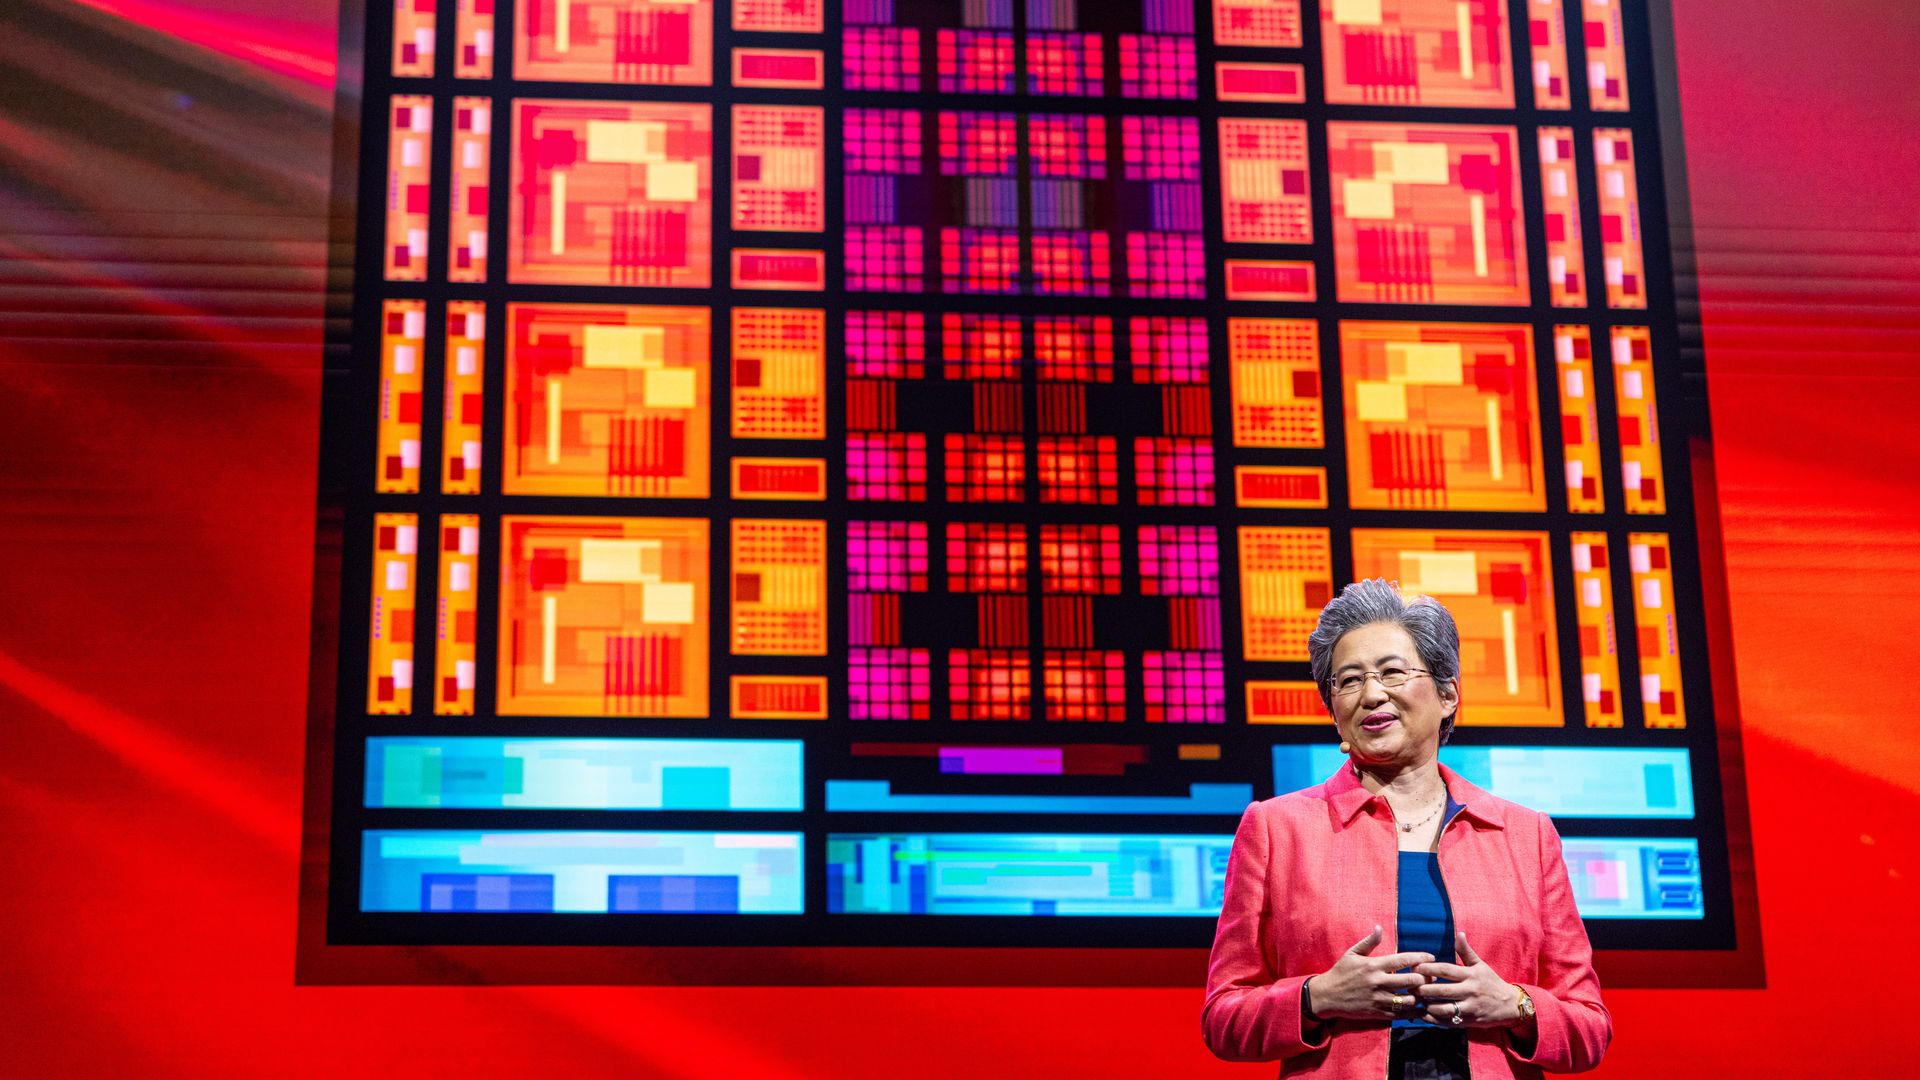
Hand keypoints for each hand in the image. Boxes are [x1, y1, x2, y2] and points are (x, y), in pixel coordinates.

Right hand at [1307, 926, 1434, 1020]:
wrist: (1326, 996)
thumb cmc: (1340, 972)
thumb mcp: (1351, 954)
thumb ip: (1368, 942)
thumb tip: (1379, 928)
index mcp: (1373, 965)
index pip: (1403, 960)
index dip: (1420, 958)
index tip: (1431, 957)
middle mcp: (1378, 982)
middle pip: (1411, 980)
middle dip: (1425, 978)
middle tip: (1431, 977)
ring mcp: (1378, 999)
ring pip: (1409, 999)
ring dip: (1420, 996)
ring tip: (1425, 992)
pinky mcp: (1377, 1013)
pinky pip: (1400, 1014)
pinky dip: (1413, 1012)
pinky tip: (1419, 1008)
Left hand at [1413, 931, 1521, 1027]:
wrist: (1510, 1005)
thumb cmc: (1491, 982)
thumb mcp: (1480, 965)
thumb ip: (1467, 951)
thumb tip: (1459, 933)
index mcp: (1470, 975)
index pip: (1446, 970)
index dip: (1429, 969)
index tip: (1415, 967)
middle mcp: (1470, 991)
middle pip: (1442, 990)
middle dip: (1424, 989)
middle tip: (1410, 986)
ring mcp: (1470, 1007)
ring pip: (1444, 1008)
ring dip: (1428, 1005)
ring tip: (1416, 1000)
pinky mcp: (1470, 1021)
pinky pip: (1449, 1022)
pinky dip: (1435, 1019)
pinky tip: (1424, 1014)